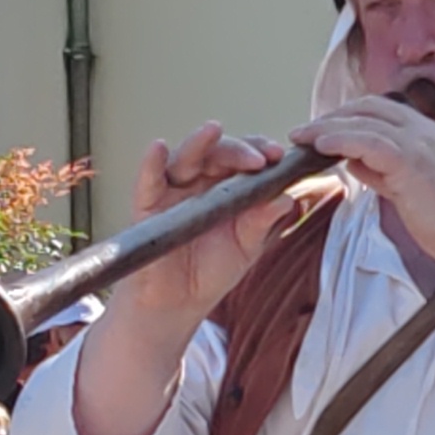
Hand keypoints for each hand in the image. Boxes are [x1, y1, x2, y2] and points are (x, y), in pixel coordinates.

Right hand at [124, 125, 310, 321]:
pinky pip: (149, 180)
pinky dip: (152, 163)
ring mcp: (173, 190)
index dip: (260, 152)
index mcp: (228, 188)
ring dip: (200, 143)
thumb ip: (263, 223)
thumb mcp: (247, 247)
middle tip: (258, 157)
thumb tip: (286, 198)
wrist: (178, 303)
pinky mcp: (148, 205)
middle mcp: (200, 182)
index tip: (277, 157)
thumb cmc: (212, 270)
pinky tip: (160, 149)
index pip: (245, 159)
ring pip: (186, 158)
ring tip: (213, 131)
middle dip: (239, 150)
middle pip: (218, 153)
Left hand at [295, 90, 434, 274]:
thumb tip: (354, 161)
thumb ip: (384, 172)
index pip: (383, 112)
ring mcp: (418, 142)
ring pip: (363, 122)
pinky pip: (366, 141)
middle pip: (369, 108)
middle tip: (307, 130)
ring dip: (327, 127)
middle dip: (334, 116)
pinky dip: (339, 140)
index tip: (328, 128)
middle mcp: (425, 131)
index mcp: (431, 136)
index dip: (352, 117)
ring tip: (302, 137)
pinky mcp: (409, 159)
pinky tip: (320, 145)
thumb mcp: (415, 190)